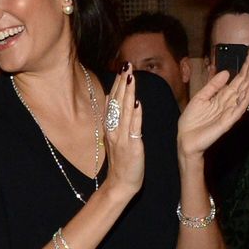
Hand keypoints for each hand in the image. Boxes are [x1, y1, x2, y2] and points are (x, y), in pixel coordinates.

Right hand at [101, 64, 143, 199]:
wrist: (120, 183)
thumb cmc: (120, 161)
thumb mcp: (113, 136)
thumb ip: (112, 117)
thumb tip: (110, 97)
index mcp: (110, 126)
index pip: (113, 101)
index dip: (117, 84)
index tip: (121, 68)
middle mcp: (114, 129)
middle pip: (118, 102)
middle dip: (122, 83)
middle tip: (126, 65)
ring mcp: (122, 137)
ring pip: (125, 111)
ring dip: (128, 93)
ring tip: (131, 77)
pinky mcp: (132, 146)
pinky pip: (134, 128)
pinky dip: (136, 116)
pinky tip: (138, 103)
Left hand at [178, 47, 248, 159]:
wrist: (185, 139)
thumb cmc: (192, 121)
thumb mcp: (200, 97)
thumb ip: (213, 85)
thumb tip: (226, 72)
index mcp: (223, 97)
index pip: (238, 79)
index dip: (246, 66)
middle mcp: (229, 103)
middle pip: (244, 83)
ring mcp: (230, 112)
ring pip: (245, 94)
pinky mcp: (227, 122)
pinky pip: (238, 110)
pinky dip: (244, 99)